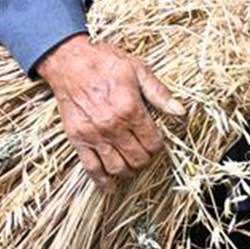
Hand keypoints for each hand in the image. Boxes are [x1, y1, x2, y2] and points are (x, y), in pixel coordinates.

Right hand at [35, 32, 184, 191]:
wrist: (69, 62)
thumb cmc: (105, 62)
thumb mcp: (138, 69)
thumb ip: (159, 93)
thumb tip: (180, 111)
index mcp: (130, 109)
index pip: (152, 142)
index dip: (158, 145)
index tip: (157, 141)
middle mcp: (113, 126)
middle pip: (137, 158)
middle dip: (145, 159)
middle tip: (146, 153)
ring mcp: (94, 135)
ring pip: (117, 168)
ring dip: (128, 171)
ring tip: (132, 165)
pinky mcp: (77, 140)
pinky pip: (91, 168)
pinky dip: (102, 181)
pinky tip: (110, 187)